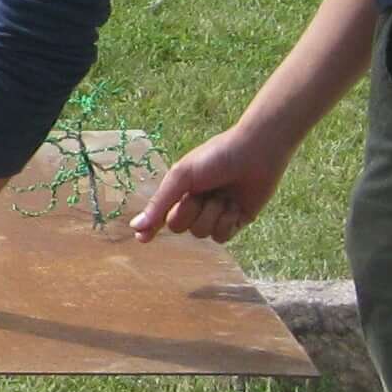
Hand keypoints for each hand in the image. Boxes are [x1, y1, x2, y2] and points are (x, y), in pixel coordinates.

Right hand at [129, 121, 294, 241]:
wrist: (256, 153)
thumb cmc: (215, 158)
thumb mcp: (181, 178)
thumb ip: (159, 204)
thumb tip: (135, 227)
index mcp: (180, 191)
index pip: (160, 216)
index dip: (151, 227)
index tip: (142, 238)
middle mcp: (196, 205)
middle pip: (180, 228)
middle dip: (190, 213)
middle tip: (201, 195)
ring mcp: (216, 215)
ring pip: (202, 233)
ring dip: (212, 214)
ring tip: (224, 195)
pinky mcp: (236, 222)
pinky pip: (222, 237)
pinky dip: (227, 221)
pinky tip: (236, 205)